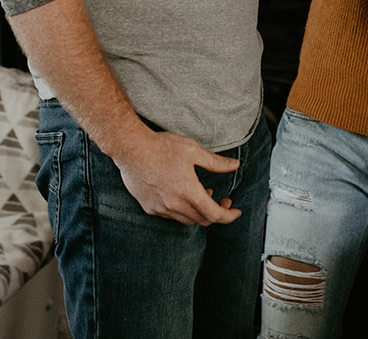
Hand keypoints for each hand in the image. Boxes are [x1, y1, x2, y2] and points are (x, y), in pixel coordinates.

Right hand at [113, 127, 241, 225]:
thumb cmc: (161, 147)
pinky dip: (182, 210)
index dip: (229, 216)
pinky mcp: (149, 207)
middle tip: (222, 200)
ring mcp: (160, 208)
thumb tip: (235, 165)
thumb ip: (216, 162)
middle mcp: (174, 205)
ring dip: (199, 211)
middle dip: (216, 212)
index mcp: (188, 191)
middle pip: (202, 220)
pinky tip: (182, 195)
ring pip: (187, 220)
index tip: (236, 211)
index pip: (214, 214)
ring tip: (202, 193)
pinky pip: (171, 216)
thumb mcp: (193, 150)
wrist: (131, 148)